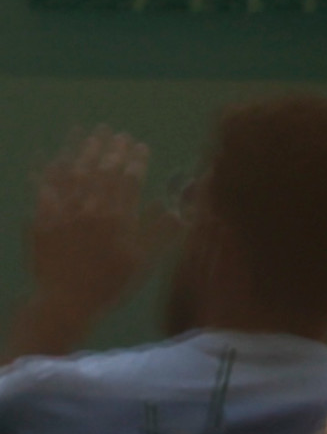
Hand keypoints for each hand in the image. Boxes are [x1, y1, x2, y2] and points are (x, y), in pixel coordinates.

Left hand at [31, 125, 181, 313]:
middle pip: (102, 171)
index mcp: (118, 219)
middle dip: (111, 149)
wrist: (65, 301)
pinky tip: (49, 154)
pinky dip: (47, 169)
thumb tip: (180, 210)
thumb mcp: (142, 262)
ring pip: (74, 172)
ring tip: (89, 132)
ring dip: (82, 149)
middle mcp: (90, 209)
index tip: (141, 145)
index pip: (129, 181)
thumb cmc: (109, 284)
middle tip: (117, 133)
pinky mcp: (41, 217)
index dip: (136, 161)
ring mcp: (63, 211)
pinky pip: (43, 186)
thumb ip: (160, 233)